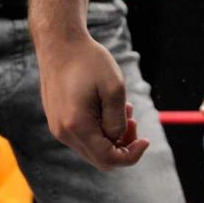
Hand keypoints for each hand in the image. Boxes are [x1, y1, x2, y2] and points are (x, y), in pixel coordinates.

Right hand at [38, 28, 145, 170]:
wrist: (59, 43)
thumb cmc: (89, 61)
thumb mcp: (114, 88)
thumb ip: (118, 121)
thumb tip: (118, 139)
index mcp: (77, 126)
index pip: (107, 159)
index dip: (131, 156)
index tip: (146, 141)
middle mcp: (63, 132)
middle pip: (99, 158)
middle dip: (122, 146)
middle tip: (134, 120)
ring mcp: (57, 128)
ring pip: (91, 148)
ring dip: (111, 136)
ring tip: (124, 108)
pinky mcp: (57, 120)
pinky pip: (82, 136)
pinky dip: (99, 130)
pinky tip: (106, 107)